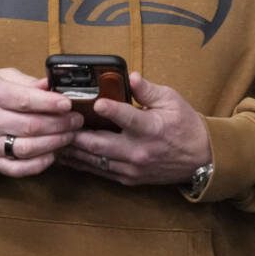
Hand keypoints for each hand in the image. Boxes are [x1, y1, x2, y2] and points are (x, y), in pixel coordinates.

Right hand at [0, 68, 82, 176]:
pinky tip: (53, 155)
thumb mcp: (2, 77)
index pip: (25, 100)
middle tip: (76, 120)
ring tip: (70, 135)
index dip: (50, 103)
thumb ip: (28, 82)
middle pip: (31, 126)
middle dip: (60, 124)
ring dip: (54, 143)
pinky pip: (17, 169)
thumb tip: (52, 85)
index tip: (68, 104)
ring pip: (27, 148)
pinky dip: (38, 165)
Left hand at [60, 72, 211, 186]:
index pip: (128, 118)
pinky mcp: (128, 179)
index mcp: (152, 129)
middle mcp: (139, 151)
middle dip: (76, 134)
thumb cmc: (185, 125)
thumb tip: (131, 76)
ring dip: (73, 151)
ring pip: (95, 161)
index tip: (96, 102)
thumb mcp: (172, 100)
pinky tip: (68, 155)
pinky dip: (82, 163)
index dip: (111, 110)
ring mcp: (132, 168)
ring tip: (54, 139)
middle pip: (100, 144)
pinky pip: (100, 171)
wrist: (201, 159)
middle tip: (58, 123)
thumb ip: (148, 90)